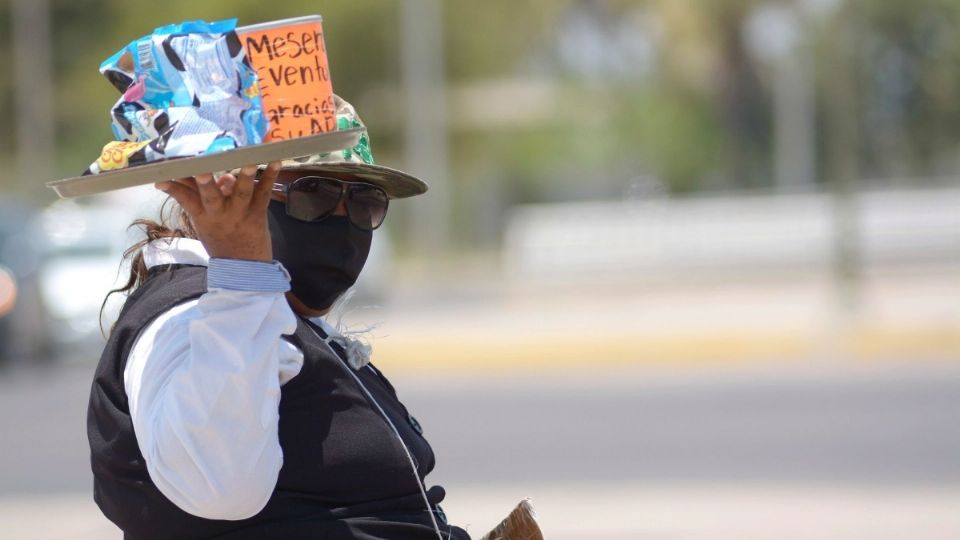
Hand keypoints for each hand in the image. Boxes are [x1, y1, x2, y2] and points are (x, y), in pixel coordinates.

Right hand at [156, 161, 280, 261]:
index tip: (161, 176)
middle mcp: (219, 214)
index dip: (173, 187)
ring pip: (240, 192)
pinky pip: (264, 193)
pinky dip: (269, 177)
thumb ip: (207, 197)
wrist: (243, 267)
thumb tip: (221, 175)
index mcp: (202, 216)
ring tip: (248, 161)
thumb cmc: (221, 241)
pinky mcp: (257, 214)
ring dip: (244, 176)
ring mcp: (239, 213)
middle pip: (210, 195)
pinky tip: (275, 162)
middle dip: (205, 182)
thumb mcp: (204, 223)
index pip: (184, 198)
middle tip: (203, 169)